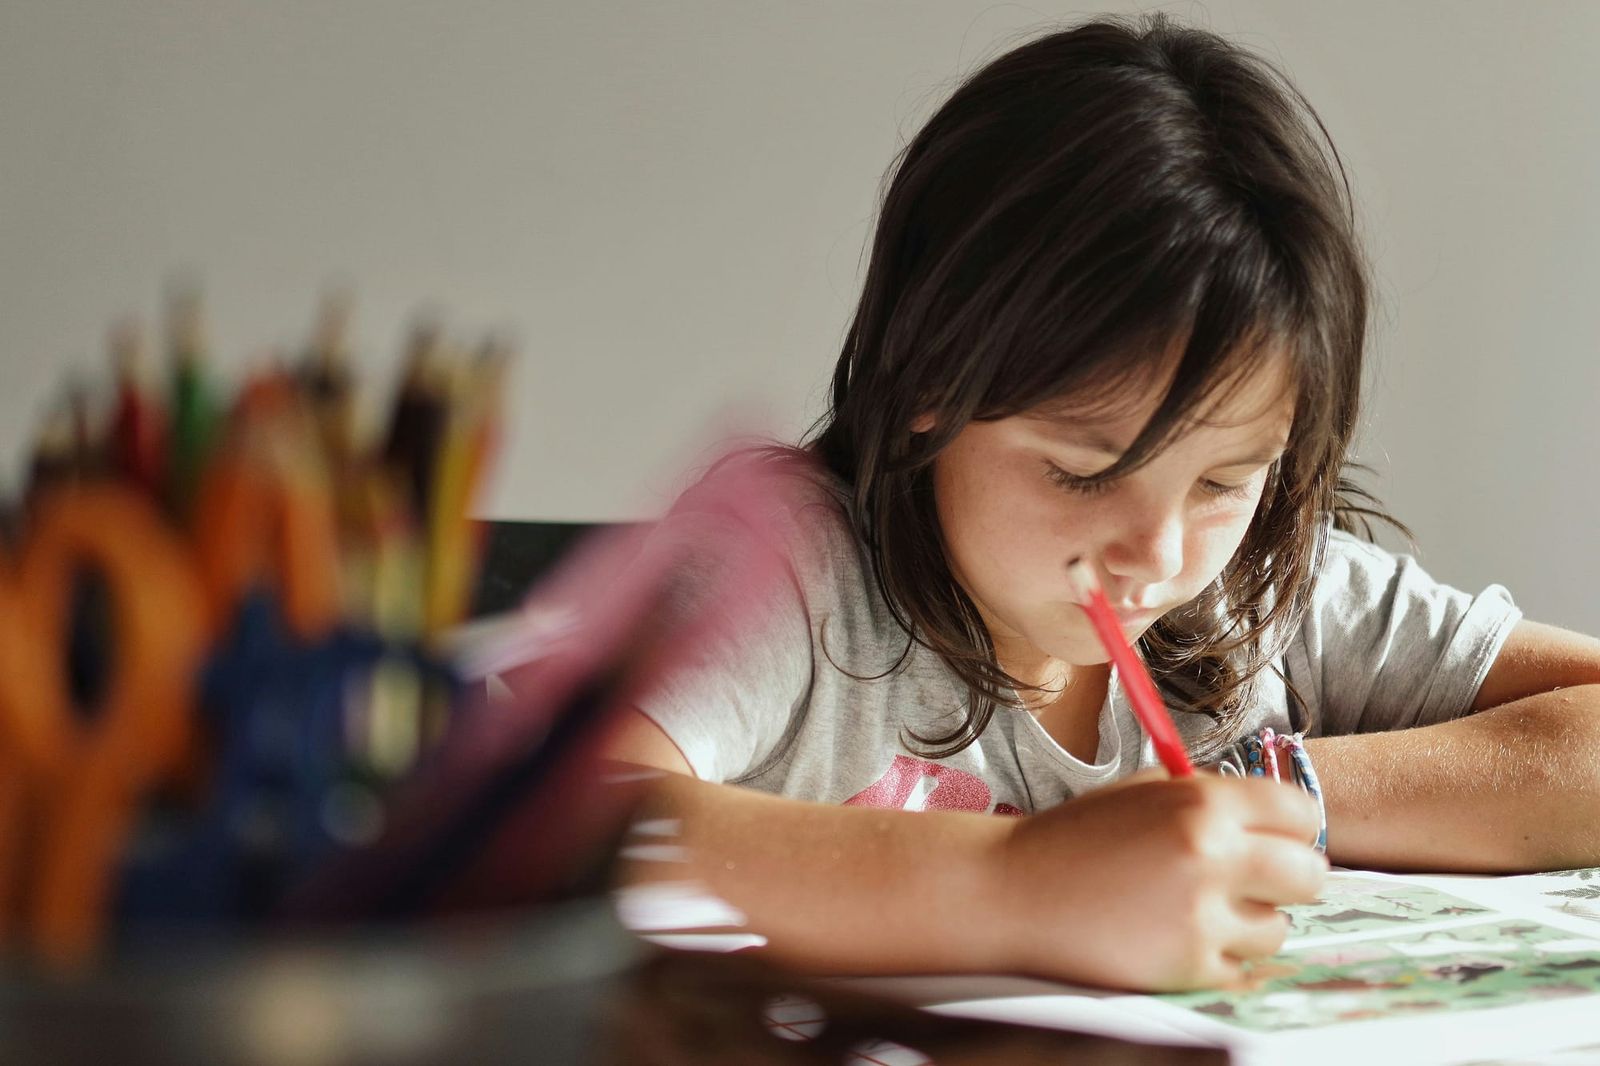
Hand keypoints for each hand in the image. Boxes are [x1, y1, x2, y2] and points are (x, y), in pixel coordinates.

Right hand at [991, 774, 1325, 990]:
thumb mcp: (1142, 792)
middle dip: (1286, 878)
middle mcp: (1211, 855)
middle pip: (1309, 874)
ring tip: (1197, 911)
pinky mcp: (1188, 966)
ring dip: (1249, 923)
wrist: (1012, 892)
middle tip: (1253, 882)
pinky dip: (1218, 958)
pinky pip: (1241, 968)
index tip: (1276, 840)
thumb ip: (1208, 797)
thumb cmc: (1073, 840)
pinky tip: (1177, 937)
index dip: (1291, 829)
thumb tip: (1273, 818)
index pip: (1301, 812)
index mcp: (1202, 802)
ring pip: (1278, 928)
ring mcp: (1202, 916)